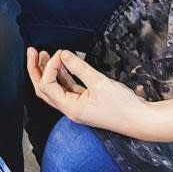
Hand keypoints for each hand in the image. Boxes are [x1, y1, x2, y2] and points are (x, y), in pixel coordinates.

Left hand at [26, 48, 152, 137]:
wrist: (140, 120)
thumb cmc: (122, 105)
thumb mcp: (100, 83)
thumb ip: (79, 67)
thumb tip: (63, 54)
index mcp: (70, 108)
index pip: (48, 86)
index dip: (50, 67)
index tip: (60, 53)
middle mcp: (70, 109)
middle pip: (44, 89)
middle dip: (36, 70)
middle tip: (32, 51)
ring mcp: (77, 107)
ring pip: (55, 88)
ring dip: (49, 71)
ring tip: (44, 53)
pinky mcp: (85, 103)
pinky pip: (68, 88)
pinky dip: (63, 75)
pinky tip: (63, 63)